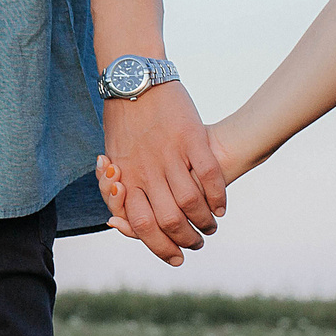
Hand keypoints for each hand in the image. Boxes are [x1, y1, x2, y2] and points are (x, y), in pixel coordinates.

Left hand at [91, 84, 226, 264]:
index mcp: (126, 175)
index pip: (141, 225)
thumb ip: (120, 189)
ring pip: (191, 201)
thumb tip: (118, 222)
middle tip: (196, 244)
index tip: (174, 257)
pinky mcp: (191, 137)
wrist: (135, 79)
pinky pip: (208, 174)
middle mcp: (147, 169)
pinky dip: (218, 195)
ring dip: (205, 221)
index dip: (159, 247)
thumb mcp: (114, 156)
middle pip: (169, 219)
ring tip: (210, 226)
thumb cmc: (123, 121)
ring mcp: (170, 153)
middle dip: (186, 240)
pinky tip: (221, 206)